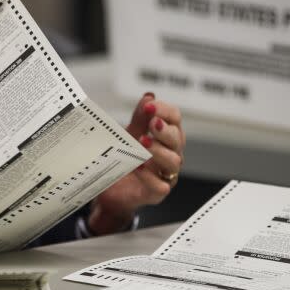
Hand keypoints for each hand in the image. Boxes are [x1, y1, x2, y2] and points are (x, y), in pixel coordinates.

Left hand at [88, 93, 184, 233]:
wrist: (112, 189)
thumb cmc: (125, 159)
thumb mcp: (129, 135)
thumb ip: (139, 118)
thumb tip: (149, 96)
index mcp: (167, 136)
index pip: (174, 119)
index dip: (164, 110)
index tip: (150, 106)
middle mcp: (171, 154)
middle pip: (177, 139)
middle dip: (165, 130)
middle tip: (152, 124)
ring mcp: (166, 174)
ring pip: (173, 161)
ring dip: (159, 151)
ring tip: (143, 144)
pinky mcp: (157, 192)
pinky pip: (160, 186)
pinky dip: (150, 177)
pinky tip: (139, 168)